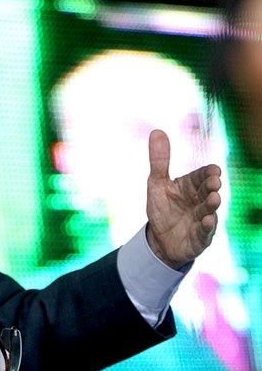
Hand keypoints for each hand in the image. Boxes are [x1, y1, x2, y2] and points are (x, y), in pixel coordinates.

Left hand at [145, 129, 221, 268]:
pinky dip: (206, 226)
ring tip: (214, 198)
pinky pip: (205, 232)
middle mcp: (200, 200)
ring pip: (209, 210)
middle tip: (215, 182)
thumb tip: (157, 131)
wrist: (160, 239)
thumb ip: (159, 160)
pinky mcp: (200, 237)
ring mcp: (202, 218)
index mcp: (191, 186)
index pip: (202, 175)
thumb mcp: (157, 183)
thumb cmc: (162, 208)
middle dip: (211, 186)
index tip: (214, 170)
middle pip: (208, 191)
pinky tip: (206, 221)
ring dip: (212, 204)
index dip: (208, 173)